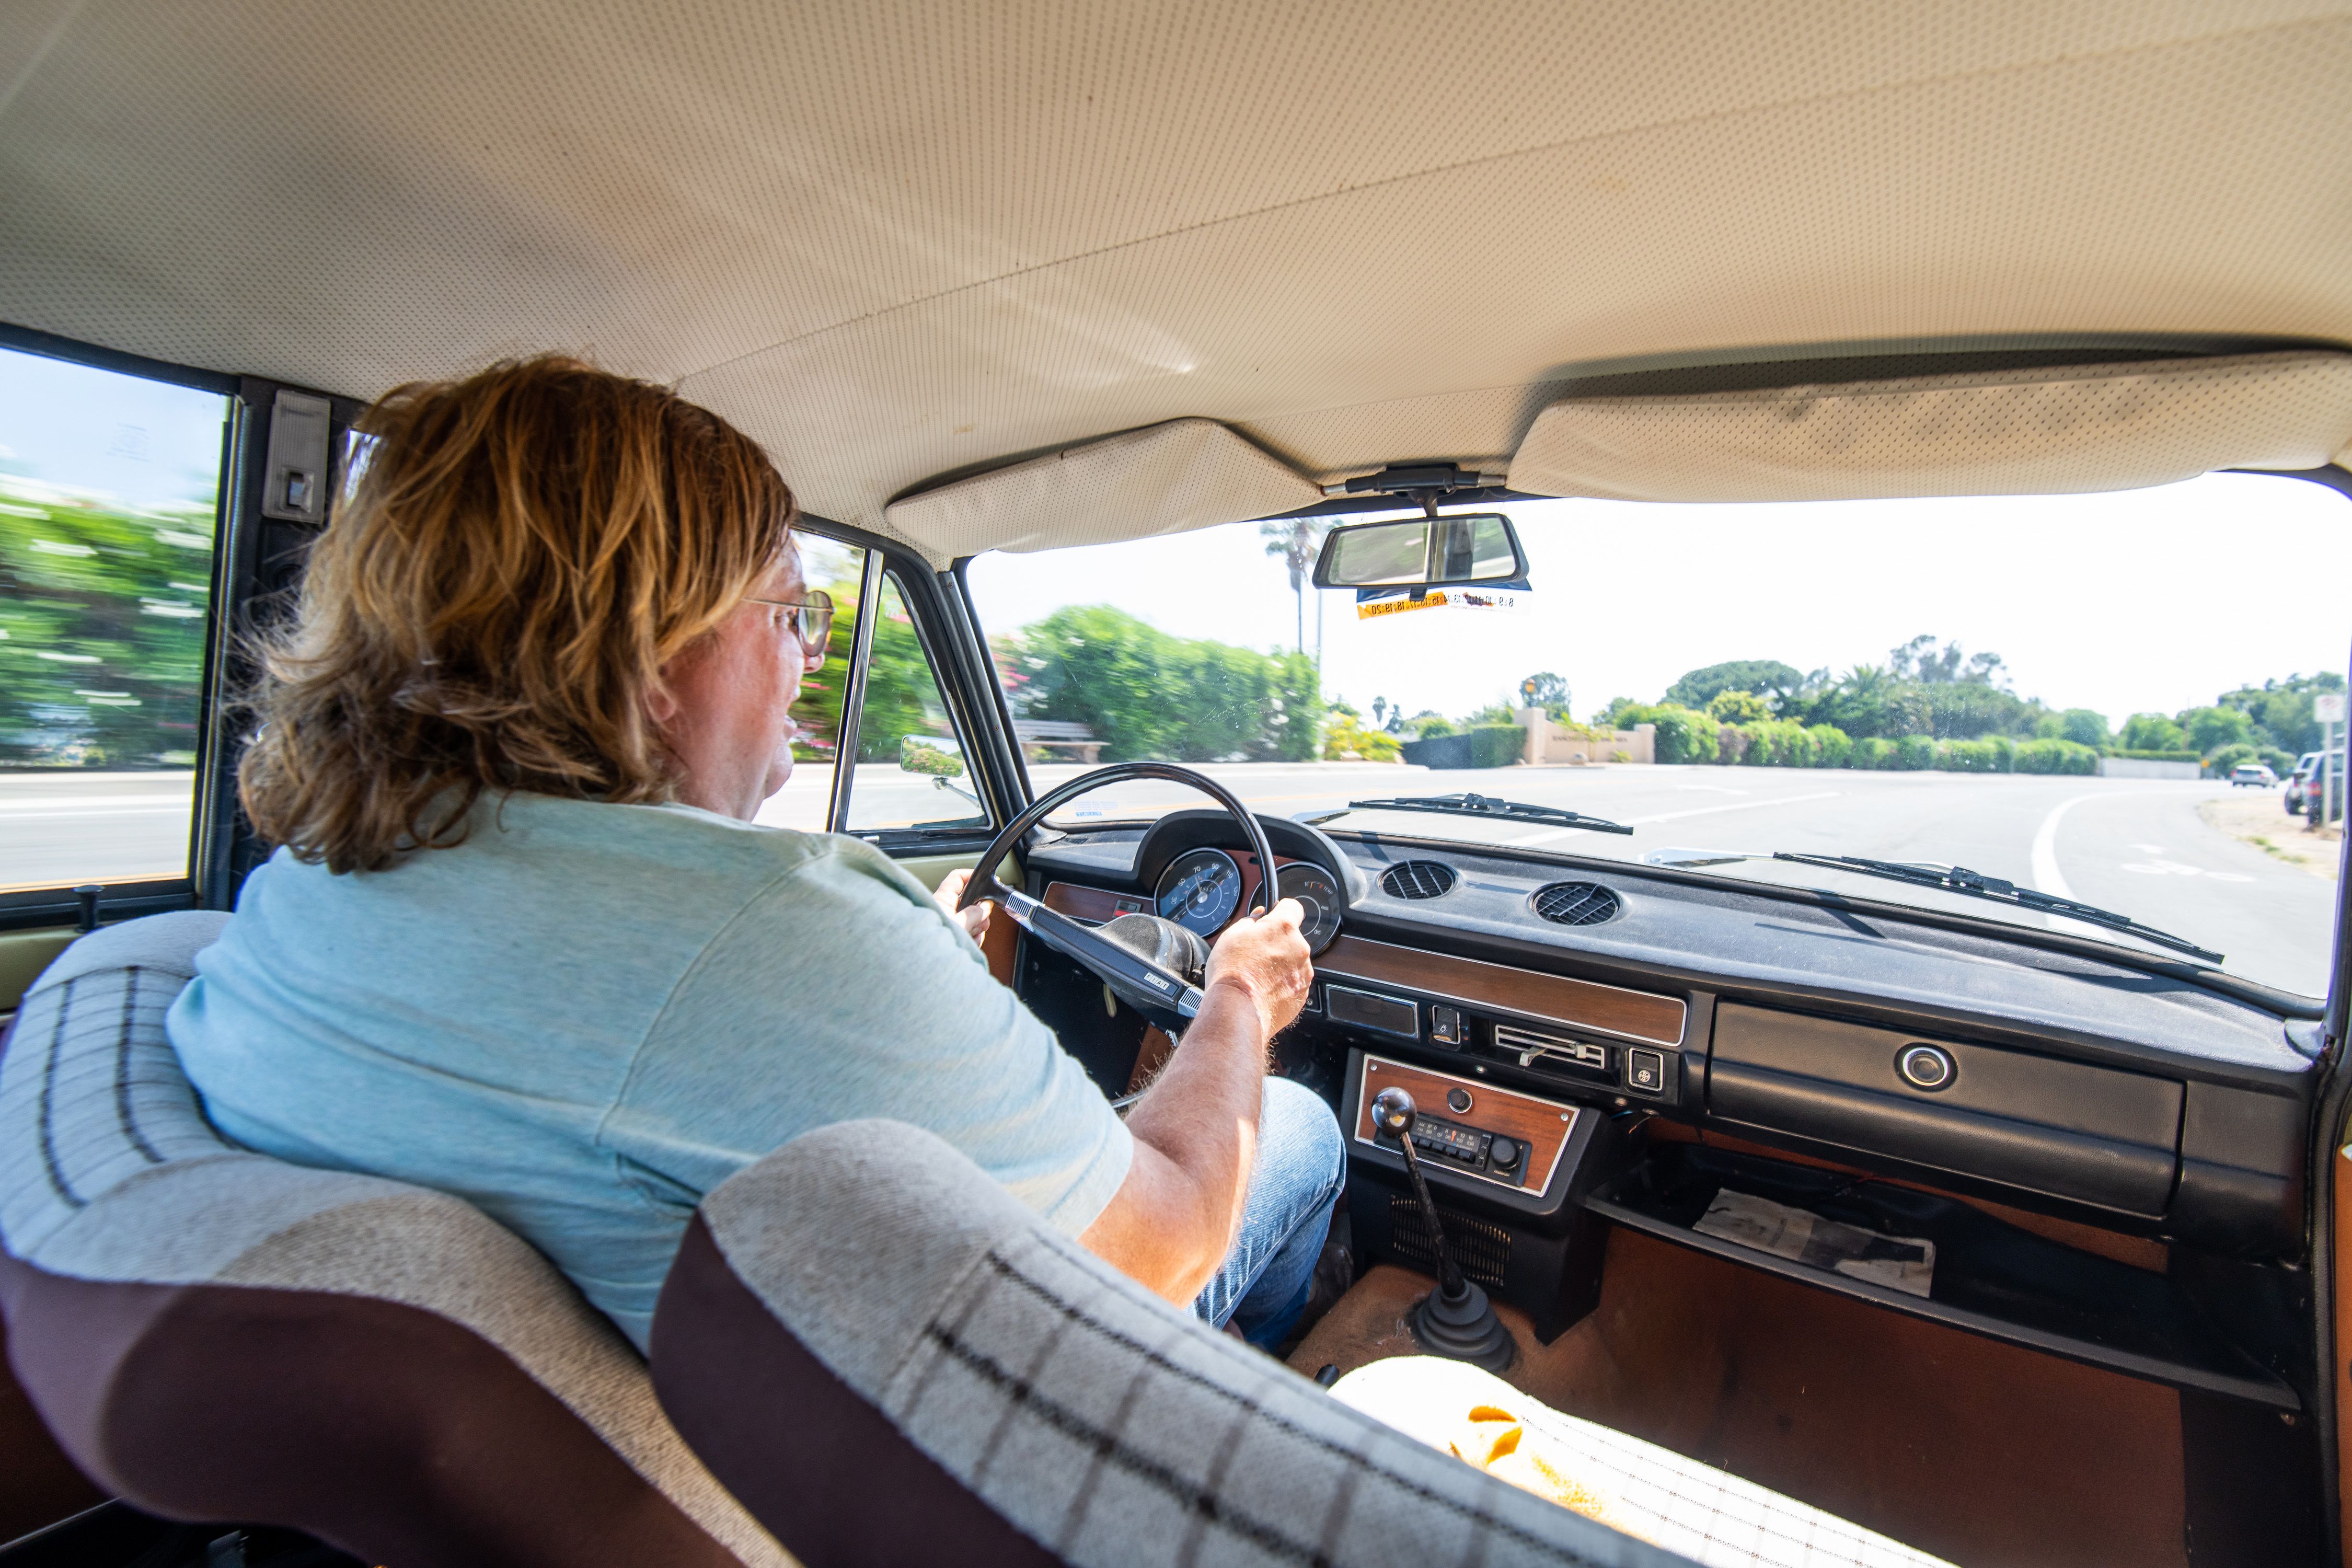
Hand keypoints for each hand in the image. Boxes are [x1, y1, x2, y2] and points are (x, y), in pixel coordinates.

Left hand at [932, 868, 991, 943]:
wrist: (922, 967)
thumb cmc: (930, 944)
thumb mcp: (958, 924)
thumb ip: (974, 913)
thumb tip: (985, 907)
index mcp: (942, 900)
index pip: (957, 878)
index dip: (971, 876)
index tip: (986, 880)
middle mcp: (944, 910)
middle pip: (968, 902)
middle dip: (979, 912)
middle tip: (982, 920)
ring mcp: (947, 925)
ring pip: (969, 920)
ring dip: (976, 929)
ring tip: (972, 936)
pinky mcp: (949, 938)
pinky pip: (966, 935)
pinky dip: (971, 940)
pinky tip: (969, 945)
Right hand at [1203, 897, 1311, 1038]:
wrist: (1237, 1011)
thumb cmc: (1232, 974)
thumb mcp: (1231, 935)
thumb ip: (1250, 921)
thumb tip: (1258, 917)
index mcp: (1283, 928)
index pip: (1292, 907)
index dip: (1281, 910)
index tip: (1273, 917)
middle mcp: (1299, 949)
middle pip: (1292, 938)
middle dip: (1277, 942)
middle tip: (1255, 954)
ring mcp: (1303, 973)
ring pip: (1294, 961)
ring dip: (1281, 964)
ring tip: (1258, 975)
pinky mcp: (1302, 994)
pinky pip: (1294, 982)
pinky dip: (1283, 984)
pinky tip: (1264, 989)